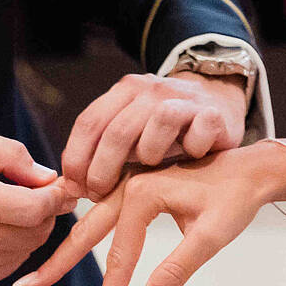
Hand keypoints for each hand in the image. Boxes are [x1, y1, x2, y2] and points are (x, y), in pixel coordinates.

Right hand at [0, 128, 77, 285]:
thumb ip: (8, 153)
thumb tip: (46, 177)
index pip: (33, 207)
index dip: (55, 197)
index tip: (60, 187)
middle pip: (36, 232)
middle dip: (47, 213)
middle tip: (41, 197)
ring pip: (27, 250)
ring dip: (31, 230)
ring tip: (14, 211)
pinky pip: (11, 266)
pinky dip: (14, 248)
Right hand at [14, 140, 285, 285]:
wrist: (253, 168)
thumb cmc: (236, 199)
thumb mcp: (212, 236)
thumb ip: (177, 270)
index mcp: (145, 192)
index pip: (120, 253)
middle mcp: (131, 182)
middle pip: (88, 230)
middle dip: (59, 262)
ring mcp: (131, 180)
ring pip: (91, 219)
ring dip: (68, 246)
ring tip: (42, 272)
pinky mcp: (137, 183)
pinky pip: (102, 209)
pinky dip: (84, 229)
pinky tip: (72, 245)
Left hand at [60, 72, 248, 199]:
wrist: (216, 100)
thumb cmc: (166, 130)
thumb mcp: (131, 132)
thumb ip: (102, 151)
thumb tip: (69, 186)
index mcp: (126, 91)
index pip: (89, 122)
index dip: (76, 158)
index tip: (74, 187)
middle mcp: (152, 90)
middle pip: (118, 129)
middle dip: (102, 169)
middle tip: (99, 194)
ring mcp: (184, 98)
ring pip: (159, 121)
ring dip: (150, 154)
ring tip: (150, 170)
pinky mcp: (213, 112)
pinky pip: (200, 127)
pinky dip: (193, 146)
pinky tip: (190, 157)